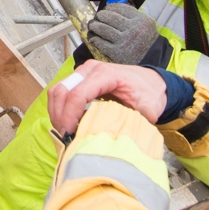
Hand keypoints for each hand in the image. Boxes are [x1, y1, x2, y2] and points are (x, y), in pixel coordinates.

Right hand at [48, 60, 171, 137]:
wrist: (151, 82)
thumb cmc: (148, 93)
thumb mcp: (147, 109)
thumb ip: (132, 122)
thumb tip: (116, 139)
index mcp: (106, 75)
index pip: (77, 95)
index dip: (69, 116)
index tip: (70, 134)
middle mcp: (90, 70)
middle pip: (61, 91)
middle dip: (59, 116)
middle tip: (65, 136)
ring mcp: (83, 73)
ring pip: (57, 91)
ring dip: (56, 113)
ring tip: (65, 131)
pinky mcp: (79, 79)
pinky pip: (61, 92)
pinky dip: (59, 109)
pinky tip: (68, 123)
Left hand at [87, 3, 159, 65]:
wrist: (152, 61)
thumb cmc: (145, 42)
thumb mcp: (145, 25)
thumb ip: (131, 16)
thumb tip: (109, 9)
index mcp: (141, 20)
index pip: (120, 8)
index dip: (109, 8)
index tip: (105, 10)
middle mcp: (133, 29)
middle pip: (109, 17)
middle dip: (100, 16)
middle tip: (97, 17)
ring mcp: (125, 41)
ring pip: (103, 29)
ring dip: (94, 26)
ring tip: (92, 26)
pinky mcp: (118, 52)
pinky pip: (101, 43)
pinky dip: (94, 39)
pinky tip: (93, 39)